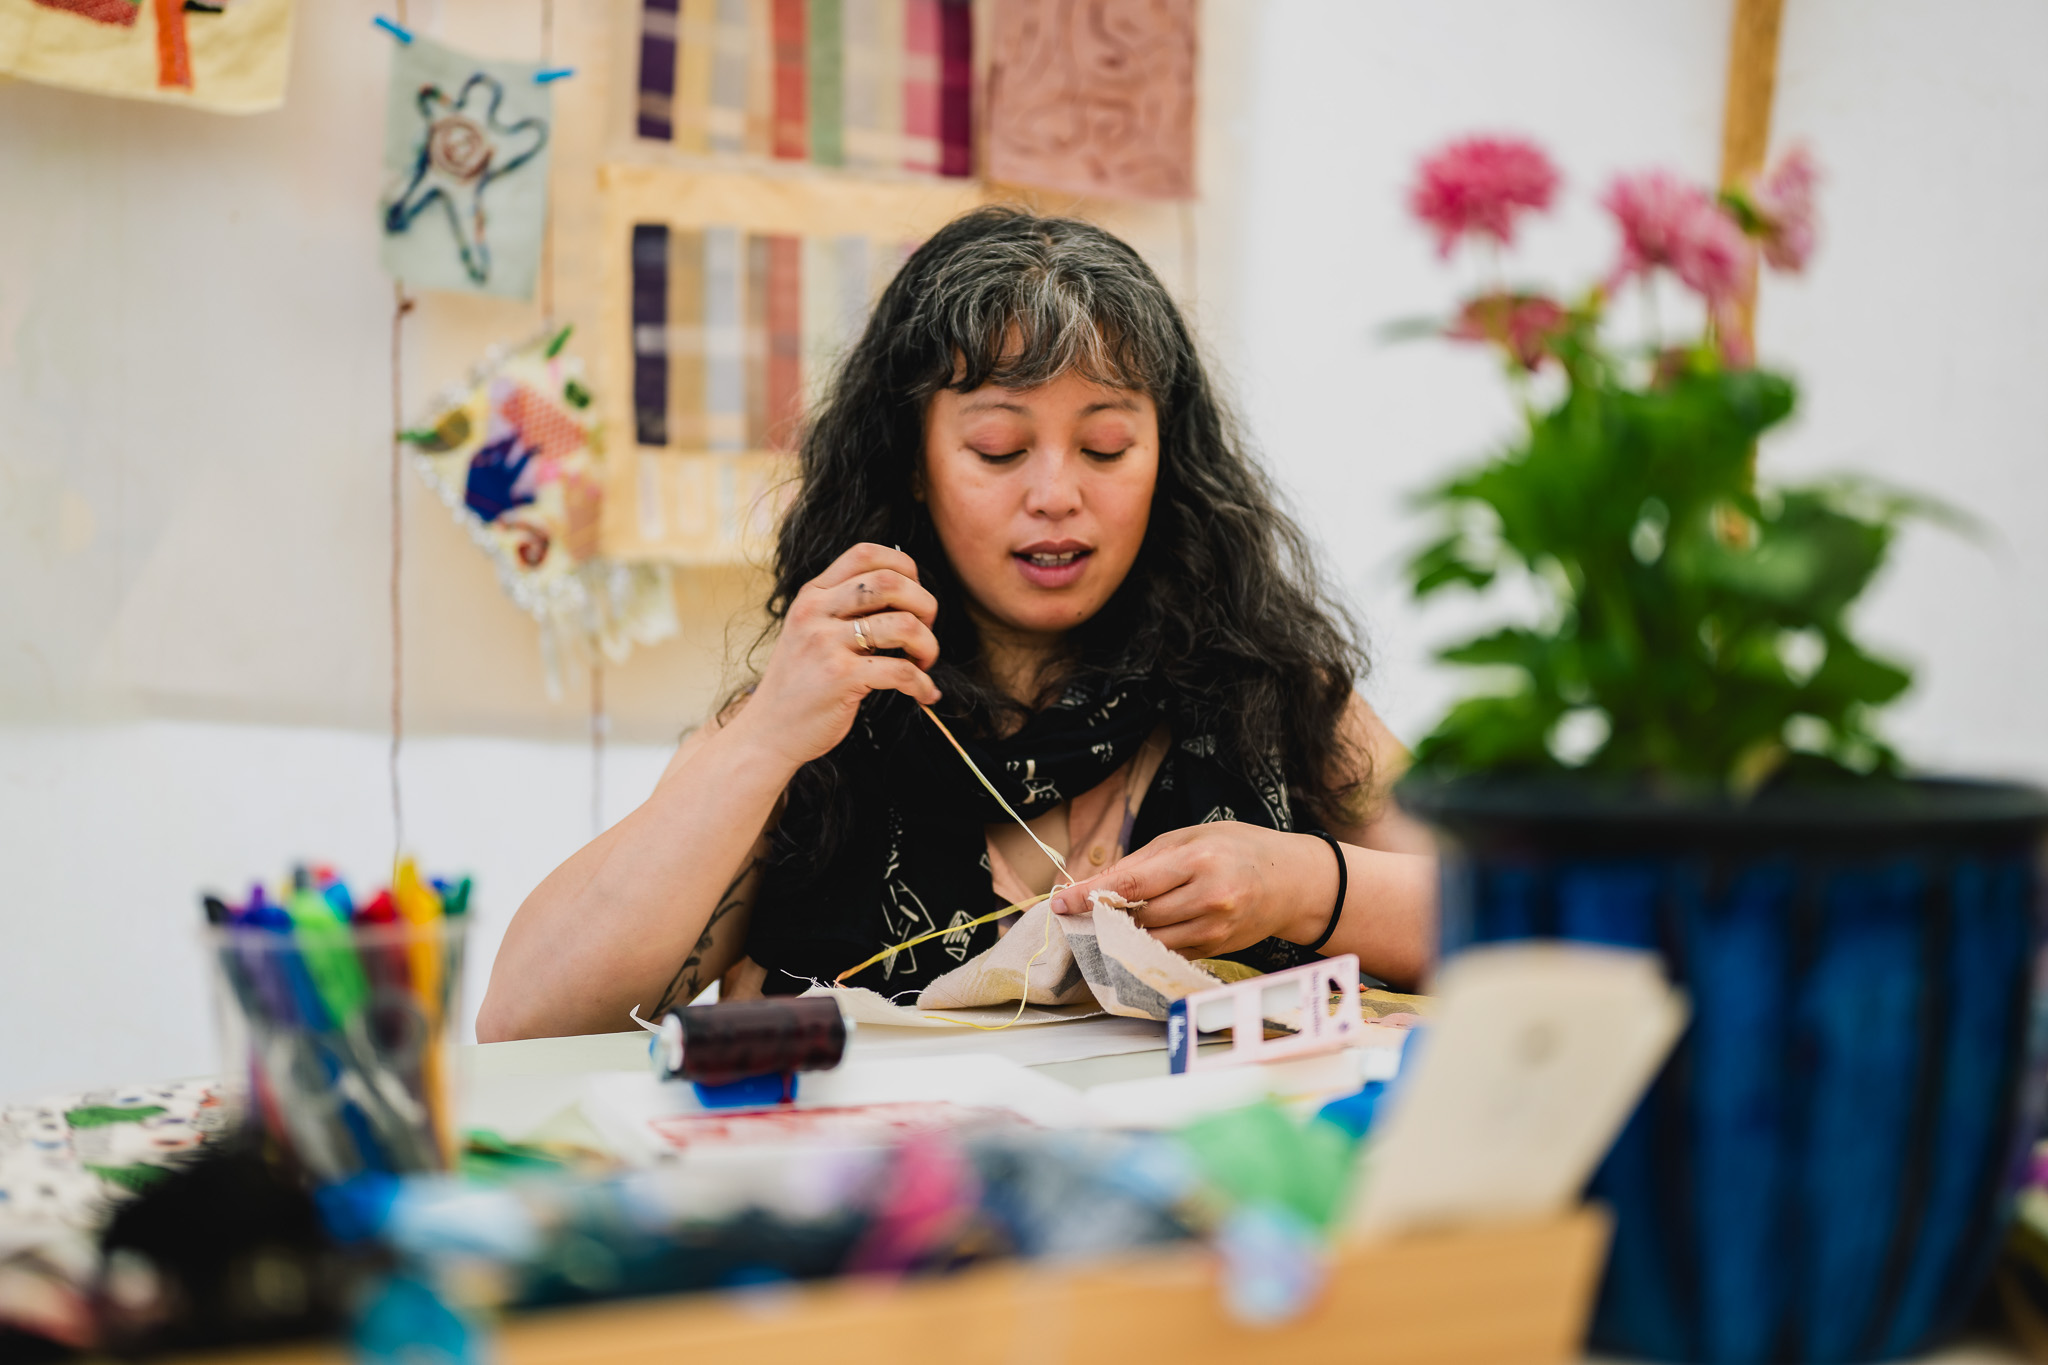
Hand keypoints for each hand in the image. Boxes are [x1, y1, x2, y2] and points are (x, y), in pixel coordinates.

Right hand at [724, 543, 941, 771]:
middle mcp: (816, 611)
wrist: (767, 732)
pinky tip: (923, 693)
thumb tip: (907, 592)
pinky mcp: (839, 677)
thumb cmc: (801, 683)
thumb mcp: (811, 631)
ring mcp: (825, 643)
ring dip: (928, 645)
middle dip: (925, 604)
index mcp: (813, 594)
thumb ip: (845, 608)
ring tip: (923, 663)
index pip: (866, 554)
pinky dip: (922, 684)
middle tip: (925, 632)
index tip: (914, 598)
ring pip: (904, 624)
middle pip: (891, 582)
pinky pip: (901, 671)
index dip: (904, 568)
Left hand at [1047, 823, 1334, 959]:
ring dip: (1120, 934)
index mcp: (1198, 860)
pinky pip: (1168, 952)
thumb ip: (1143, 860)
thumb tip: (1095, 882)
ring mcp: (1214, 930)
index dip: (1090, 895)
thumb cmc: (1240, 848)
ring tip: (1102, 921)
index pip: (1132, 885)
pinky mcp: (1216, 950)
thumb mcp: (1191, 837)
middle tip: (1076, 910)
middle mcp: (1208, 899)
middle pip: (1137, 917)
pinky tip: (1135, 933)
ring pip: (1149, 940)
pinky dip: (1147, 944)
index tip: (1061, 902)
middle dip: (1102, 915)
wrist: (1295, 882)